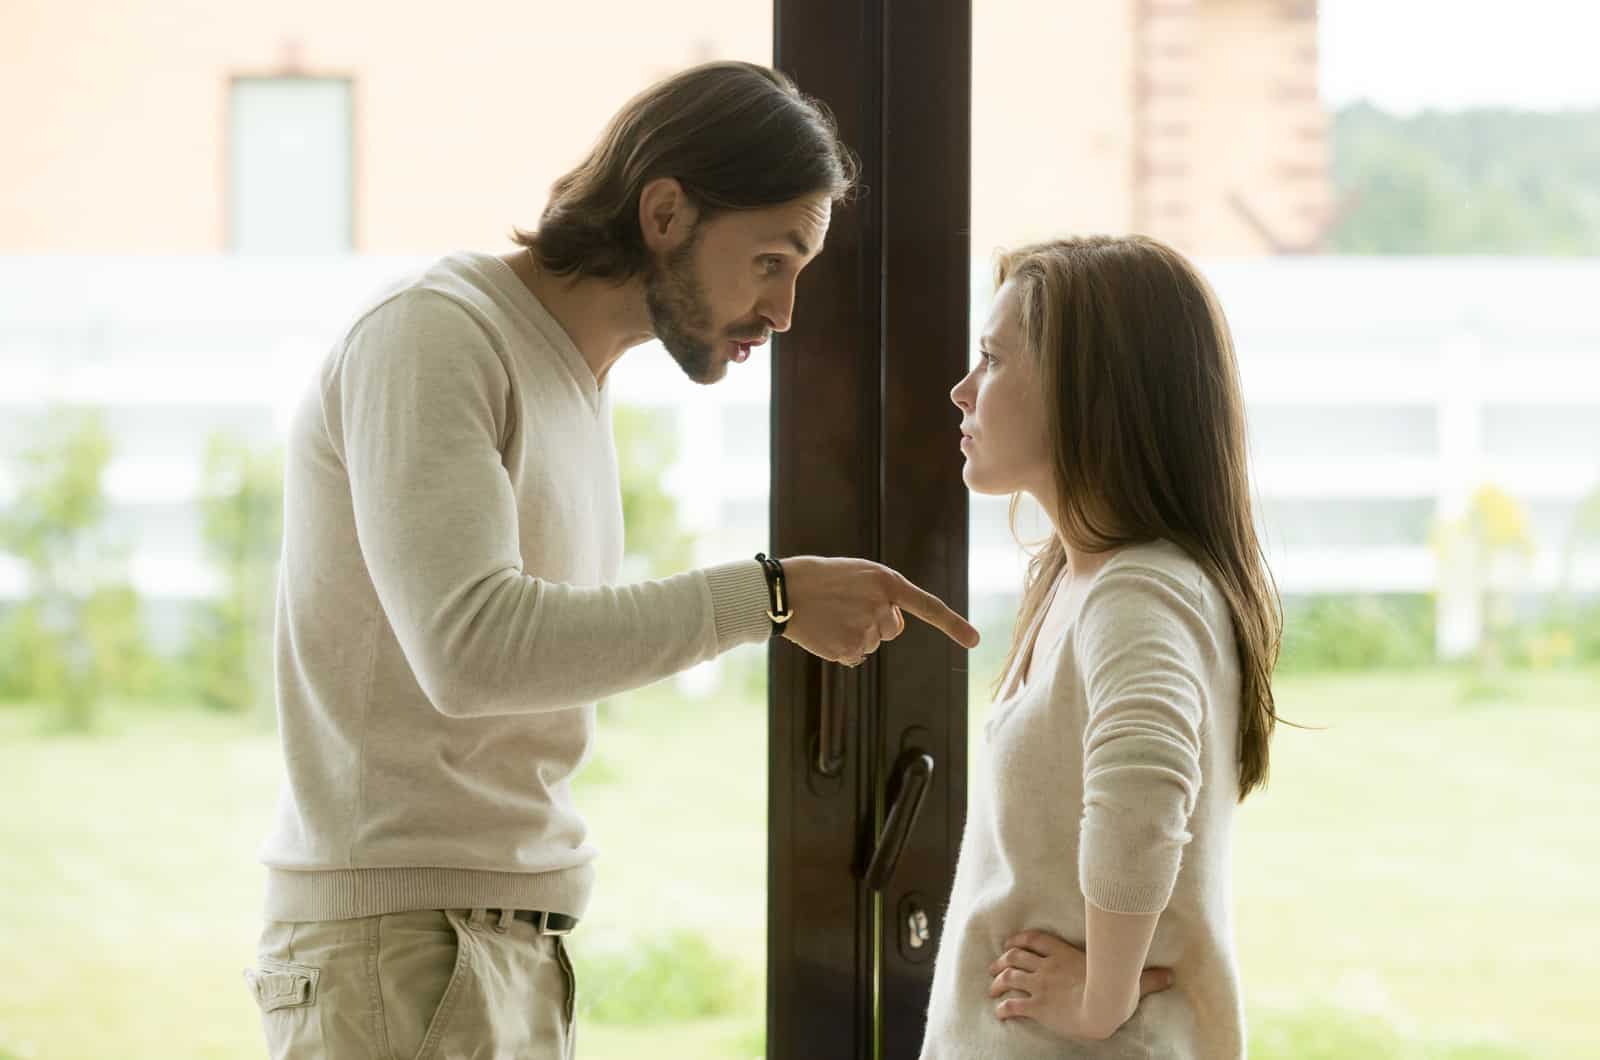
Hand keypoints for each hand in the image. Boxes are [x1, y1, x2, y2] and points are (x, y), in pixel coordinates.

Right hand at [777, 556, 979, 664]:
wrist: (784, 590)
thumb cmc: (821, 578)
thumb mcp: (859, 574)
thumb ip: (883, 595)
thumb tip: (894, 628)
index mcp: (886, 582)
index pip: (928, 607)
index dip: (954, 625)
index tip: (975, 641)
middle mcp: (881, 607)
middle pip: (892, 630)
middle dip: (874, 622)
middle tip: (844, 605)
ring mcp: (865, 631)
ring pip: (872, 644)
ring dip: (854, 634)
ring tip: (829, 615)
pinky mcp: (848, 650)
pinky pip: (855, 657)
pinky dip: (841, 648)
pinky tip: (825, 631)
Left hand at [988, 930, 1172, 1041]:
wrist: (1101, 1009)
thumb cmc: (1115, 992)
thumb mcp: (1130, 980)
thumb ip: (1149, 977)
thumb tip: (1172, 976)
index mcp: (1064, 955)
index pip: (1035, 939)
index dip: (1020, 939)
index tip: (1011, 943)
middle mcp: (1047, 966)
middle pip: (1016, 956)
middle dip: (1002, 961)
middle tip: (994, 968)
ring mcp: (1039, 985)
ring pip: (1009, 977)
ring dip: (997, 982)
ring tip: (991, 989)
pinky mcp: (1035, 1005)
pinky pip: (1012, 1004)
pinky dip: (1002, 1007)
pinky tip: (999, 1012)